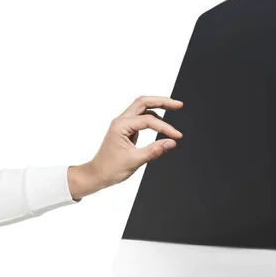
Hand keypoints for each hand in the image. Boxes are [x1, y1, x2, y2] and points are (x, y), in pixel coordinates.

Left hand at [68, 96, 182, 198]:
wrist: (97, 174)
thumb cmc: (110, 169)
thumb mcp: (135, 161)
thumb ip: (154, 150)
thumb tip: (171, 143)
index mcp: (121, 126)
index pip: (148, 120)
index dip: (165, 127)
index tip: (176, 136)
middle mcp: (120, 121)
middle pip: (143, 102)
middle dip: (162, 101)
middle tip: (178, 104)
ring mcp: (122, 124)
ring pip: (142, 108)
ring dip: (158, 107)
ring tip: (173, 108)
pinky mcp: (125, 129)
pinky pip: (140, 118)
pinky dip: (152, 117)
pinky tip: (161, 123)